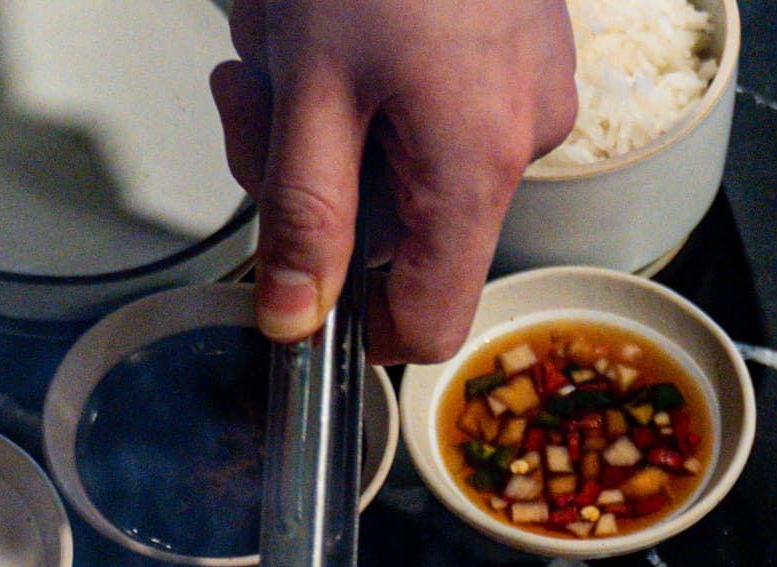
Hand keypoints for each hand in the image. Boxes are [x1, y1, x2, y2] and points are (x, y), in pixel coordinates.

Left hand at [209, 0, 575, 364]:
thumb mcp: (309, 87)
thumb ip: (303, 214)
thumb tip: (295, 316)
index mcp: (474, 166)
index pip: (432, 320)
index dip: (357, 326)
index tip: (297, 291)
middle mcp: (518, 136)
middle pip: (398, 227)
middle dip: (308, 171)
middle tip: (254, 94)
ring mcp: (522, 86)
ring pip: (399, 153)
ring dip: (322, 108)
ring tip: (287, 29)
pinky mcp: (513, 42)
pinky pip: (426, 95)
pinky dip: (362, 67)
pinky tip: (331, 16)